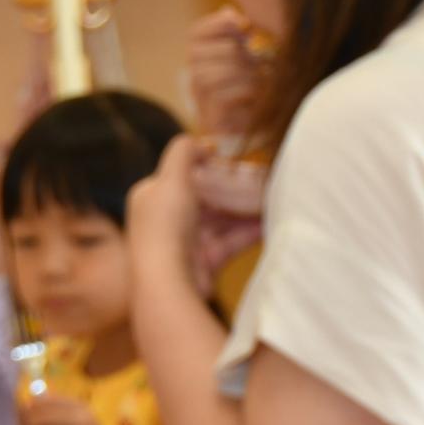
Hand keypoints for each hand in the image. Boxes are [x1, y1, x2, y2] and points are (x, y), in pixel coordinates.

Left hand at [131, 138, 253, 299]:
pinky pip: (230, 242)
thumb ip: (185, 152)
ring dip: (244, 211)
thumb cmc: (166, 226)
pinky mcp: (205, 262)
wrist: (168, 281)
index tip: (235, 162)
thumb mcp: (172, 178)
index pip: (182, 176)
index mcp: (152, 196)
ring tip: (271, 200)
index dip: (207, 167)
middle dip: (232, 190)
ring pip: (220, 221)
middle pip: (205, 199)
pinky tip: (268, 223)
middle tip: (261, 180)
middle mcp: (166, 218)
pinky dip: (248, 232)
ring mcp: (186, 242)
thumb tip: (203, 143)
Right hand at [187, 8, 267, 140]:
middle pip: (197, 53)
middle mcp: (194, 78)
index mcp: (203, 59)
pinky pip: (220, 99)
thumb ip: (242, 37)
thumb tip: (237, 17)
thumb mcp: (253, 60)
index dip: (216, 24)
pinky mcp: (213, 120)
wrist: (262, 132)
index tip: (243, 25)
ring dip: (240, 72)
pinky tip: (259, 92)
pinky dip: (243, 91)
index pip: (195, 33)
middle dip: (232, 51)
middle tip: (258, 58)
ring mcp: (201, 100)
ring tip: (262, 75)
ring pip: (207, 76)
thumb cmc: (259, 92)